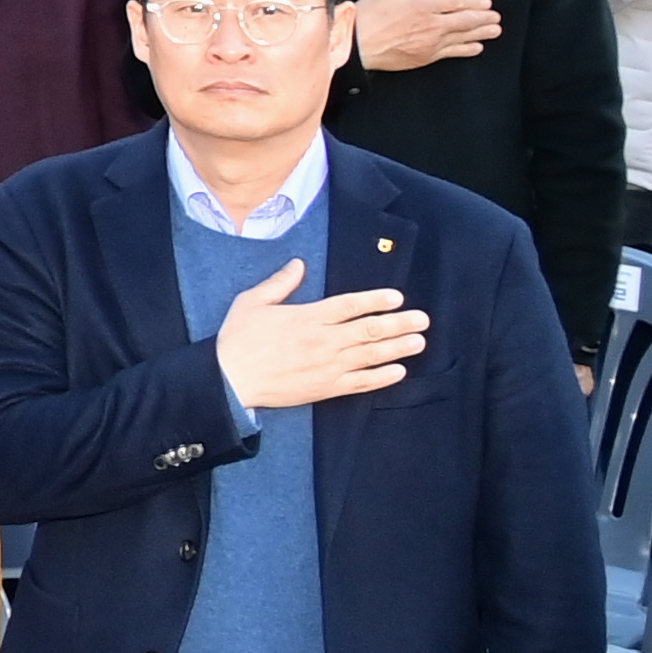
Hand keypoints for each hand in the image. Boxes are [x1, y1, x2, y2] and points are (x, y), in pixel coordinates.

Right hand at [216, 259, 422, 408]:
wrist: (230, 379)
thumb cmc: (239, 338)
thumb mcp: (252, 302)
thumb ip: (280, 283)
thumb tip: (299, 265)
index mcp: (307, 317)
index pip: (350, 305)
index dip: (376, 300)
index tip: (396, 297)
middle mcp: (323, 340)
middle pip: (369, 330)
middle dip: (398, 324)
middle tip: (422, 320)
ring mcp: (327, 366)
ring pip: (371, 355)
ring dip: (398, 348)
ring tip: (419, 341)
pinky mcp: (326, 387)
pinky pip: (361, 382)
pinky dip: (382, 377)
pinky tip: (399, 371)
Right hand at [353, 0, 498, 69]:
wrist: (357, 44)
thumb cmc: (369, 14)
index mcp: (424, 5)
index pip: (458, 2)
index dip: (475, 1)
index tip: (486, 2)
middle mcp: (432, 25)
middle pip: (466, 20)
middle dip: (484, 18)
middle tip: (496, 17)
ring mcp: (431, 43)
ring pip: (464, 37)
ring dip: (482, 33)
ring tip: (494, 30)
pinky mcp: (426, 56)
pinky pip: (453, 52)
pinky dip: (467, 49)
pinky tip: (476, 47)